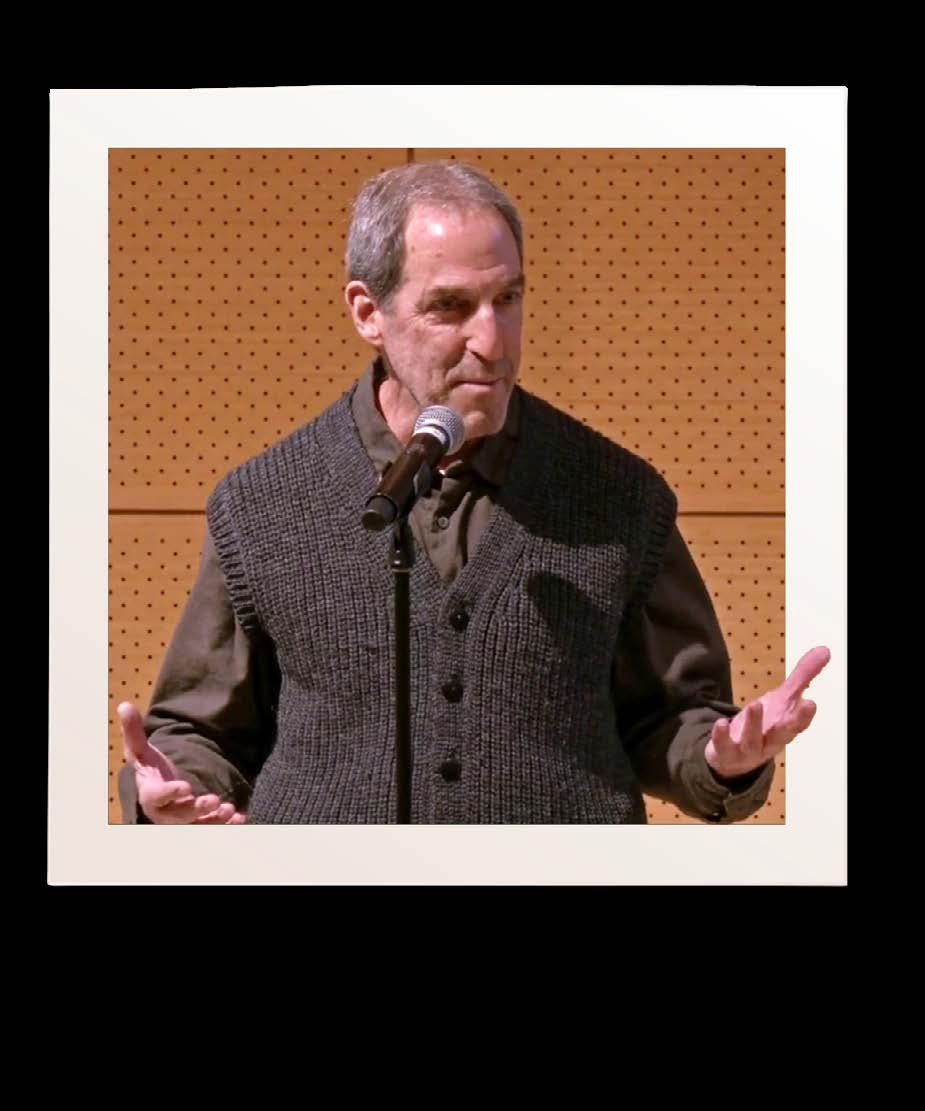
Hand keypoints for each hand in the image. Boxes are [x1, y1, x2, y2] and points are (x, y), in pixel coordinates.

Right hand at [117, 701, 246, 823]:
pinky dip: (226, 824)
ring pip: (197, 825)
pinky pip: (212, 827)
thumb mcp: (140, 752)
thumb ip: (133, 732)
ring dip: (213, 820)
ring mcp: (183, 820)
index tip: (184, 786)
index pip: (157, 797)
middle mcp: (165, 812)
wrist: (160, 792)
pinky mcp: (198, 823)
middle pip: (179, 816)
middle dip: (196, 809)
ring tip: (228, 810)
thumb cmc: (150, 770)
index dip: (169, 793)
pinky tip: (240, 817)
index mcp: (150, 794)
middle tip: (213, 800)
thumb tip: (124, 704)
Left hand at [704, 646, 830, 779]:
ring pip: (753, 741)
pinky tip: (721, 723)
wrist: (734, 757)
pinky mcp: (726, 753)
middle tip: (797, 708)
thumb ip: (802, 676)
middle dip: (789, 724)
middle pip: (781, 736)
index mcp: (785, 728)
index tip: (811, 703)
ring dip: (754, 724)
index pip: (798, 725)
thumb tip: (825, 650)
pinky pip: (724, 746)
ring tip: (755, 705)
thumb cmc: (765, 726)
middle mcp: (769, 742)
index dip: (804, 716)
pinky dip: (722, 736)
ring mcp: (748, 750)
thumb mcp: (782, 699)